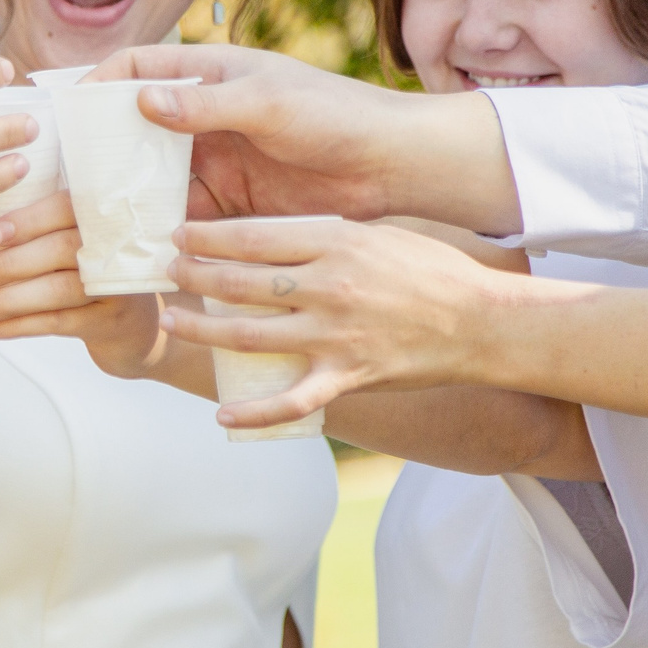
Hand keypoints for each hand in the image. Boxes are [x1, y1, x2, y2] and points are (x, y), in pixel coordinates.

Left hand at [0, 191, 169, 379]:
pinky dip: (19, 326)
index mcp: (104, 217)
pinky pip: (58, 323)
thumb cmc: (90, 278)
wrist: (138, 330)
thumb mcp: (78, 246)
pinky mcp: (112, 323)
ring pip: (57, 290)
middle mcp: (117, 247)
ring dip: (8, 300)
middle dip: (8, 264)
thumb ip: (42, 230)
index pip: (64, 208)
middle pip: (59, 250)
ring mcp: (117, 287)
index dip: (26, 220)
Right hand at [91, 44, 510, 231]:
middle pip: (130, 132)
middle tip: (59, 183)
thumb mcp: (269, 103)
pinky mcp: (228, 206)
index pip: (134, 70)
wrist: (391, 166)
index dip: (96, 87)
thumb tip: (141, 101)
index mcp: (208, 74)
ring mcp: (212, 163)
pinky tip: (131, 252)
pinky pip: (180, 219)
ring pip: (149, 180)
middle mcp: (200, 117)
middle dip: (97, 154)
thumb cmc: (337, 114)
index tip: (66, 114)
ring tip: (85, 224)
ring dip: (122, 200)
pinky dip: (156, 234)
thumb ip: (206, 104)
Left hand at [160, 216, 520, 429]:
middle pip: (242, 282)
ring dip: (203, 330)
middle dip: (195, 276)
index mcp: (336, 243)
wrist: (480, 322)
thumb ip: (325, 236)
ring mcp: (335, 335)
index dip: (207, 236)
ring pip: (250, 335)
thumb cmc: (430, 270)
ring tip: (172, 321)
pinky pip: (292, 400)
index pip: (253, 236)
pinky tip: (222, 414)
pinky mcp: (348, 376)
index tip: (180, 234)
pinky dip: (254, 412)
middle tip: (167, 271)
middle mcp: (328, 287)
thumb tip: (274, 233)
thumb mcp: (376, 233)